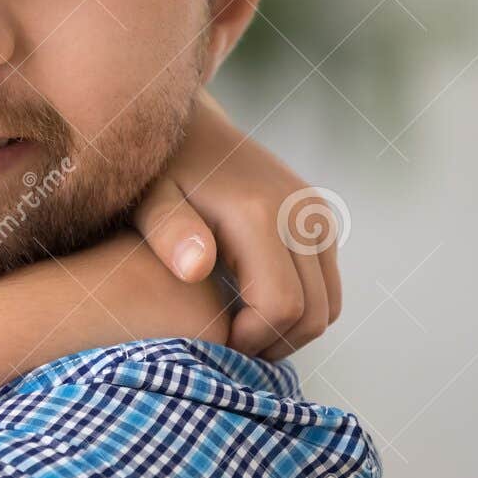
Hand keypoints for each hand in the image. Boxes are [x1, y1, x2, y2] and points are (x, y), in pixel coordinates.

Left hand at [132, 90, 342, 359]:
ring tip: (239, 333)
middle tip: (228, 351)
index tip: (215, 345)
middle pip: (313, 314)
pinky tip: (253, 310)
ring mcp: (316, 215)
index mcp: (260, 214)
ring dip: (290, 331)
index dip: (251, 340)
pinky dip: (301, 308)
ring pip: (327, 305)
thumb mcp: (149, 202)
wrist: (190, 127)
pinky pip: (326, 285)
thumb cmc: (159, 173)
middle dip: (273, 344)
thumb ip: (168, 234)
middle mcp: (301, 213)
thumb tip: (196, 268)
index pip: (281, 307)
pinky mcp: (319, 219)